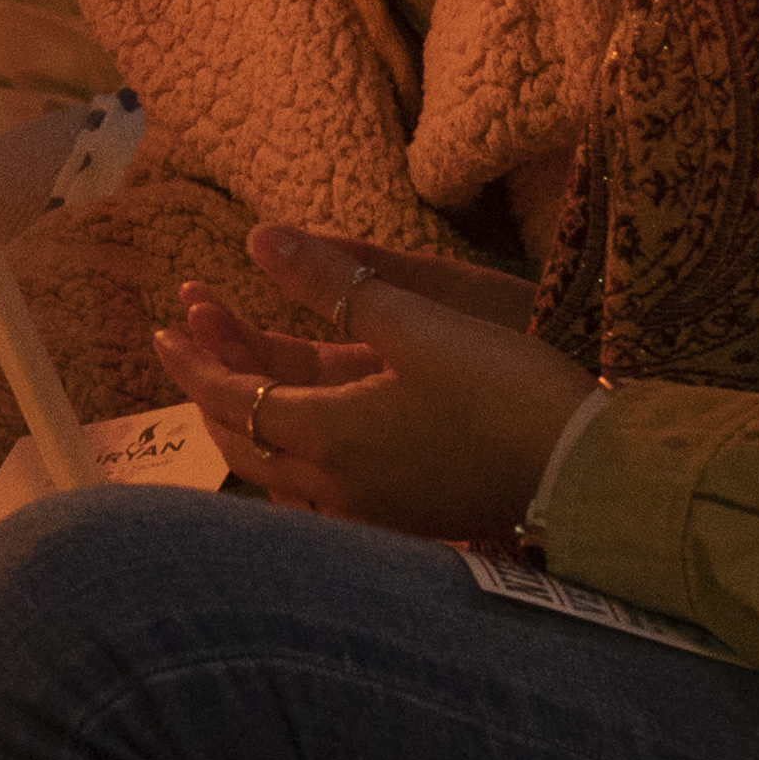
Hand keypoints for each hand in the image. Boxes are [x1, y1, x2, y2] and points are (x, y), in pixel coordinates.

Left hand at [149, 225, 590, 541]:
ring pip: (284, 474)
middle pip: (249, 445)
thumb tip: (256, 237)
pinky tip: (313, 435)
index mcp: (330, 438)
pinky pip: (324, 494)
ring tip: (243, 381)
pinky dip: (297, 454)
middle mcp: (340, 489)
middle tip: (189, 348)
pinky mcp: (414, 521)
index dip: (195, 363)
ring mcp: (377, 514)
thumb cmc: (507, 393)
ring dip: (253, 422)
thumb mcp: (418, 321)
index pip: (236, 400)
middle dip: (212, 392)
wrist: (595, 476)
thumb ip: (334, 282)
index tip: (163, 330)